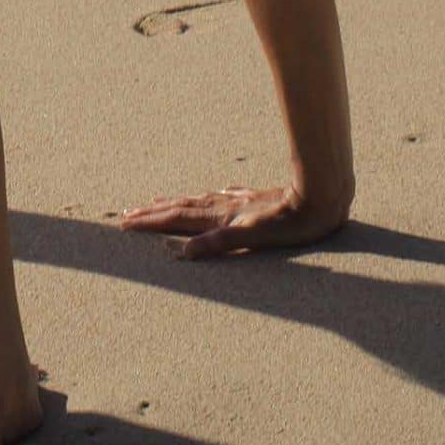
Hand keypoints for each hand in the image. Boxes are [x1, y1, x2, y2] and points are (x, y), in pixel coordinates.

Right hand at [117, 181, 348, 258]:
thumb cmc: (291, 224)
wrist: (319, 198)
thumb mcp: (255, 239)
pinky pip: (221, 196)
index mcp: (221, 217)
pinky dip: (207, 196)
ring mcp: (238, 200)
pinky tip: (213, 192)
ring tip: (157, 201)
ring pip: (197, 200)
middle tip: (127, 212)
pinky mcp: (254, 198)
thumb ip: (220, 243)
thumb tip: (185, 252)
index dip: (150, 222)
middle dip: (153, 212)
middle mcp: (224, 206)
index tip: (124, 223)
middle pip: (180, 207)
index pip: (176, 219)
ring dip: (174, 203)